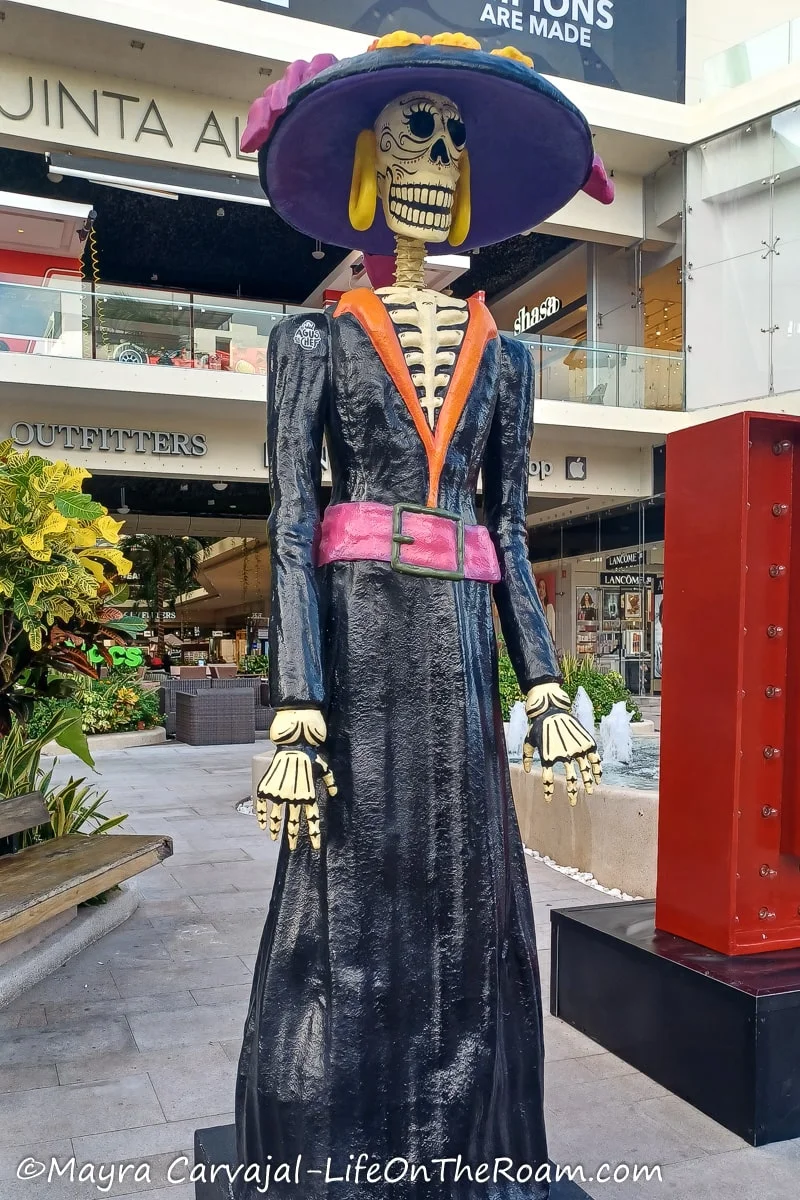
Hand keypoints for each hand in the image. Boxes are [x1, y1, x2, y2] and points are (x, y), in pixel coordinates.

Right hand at [255, 709, 335, 849]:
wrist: (293, 746)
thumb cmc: (310, 756)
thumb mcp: (325, 769)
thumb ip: (330, 781)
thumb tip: (335, 792)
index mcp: (308, 796)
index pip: (312, 820)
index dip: (313, 835)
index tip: (314, 847)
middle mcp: (294, 799)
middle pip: (293, 823)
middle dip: (292, 837)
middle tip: (291, 846)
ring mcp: (279, 795)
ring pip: (276, 818)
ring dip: (274, 830)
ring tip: (273, 838)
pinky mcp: (266, 790)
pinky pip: (262, 807)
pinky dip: (261, 817)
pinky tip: (261, 825)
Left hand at [522, 682, 600, 805]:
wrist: (551, 709)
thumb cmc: (538, 725)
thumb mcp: (528, 741)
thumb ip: (527, 757)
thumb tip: (528, 771)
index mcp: (548, 757)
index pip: (548, 780)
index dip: (548, 791)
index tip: (548, 800)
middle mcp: (563, 755)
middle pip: (570, 779)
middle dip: (572, 793)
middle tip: (573, 803)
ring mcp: (576, 748)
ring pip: (584, 771)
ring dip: (588, 783)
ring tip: (589, 792)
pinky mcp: (586, 742)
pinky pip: (595, 759)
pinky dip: (598, 770)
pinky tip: (598, 779)